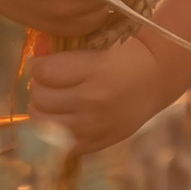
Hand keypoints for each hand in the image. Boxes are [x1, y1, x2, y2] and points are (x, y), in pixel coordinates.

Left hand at [26, 26, 190, 154]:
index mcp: (96, 72)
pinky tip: (60, 118)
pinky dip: (51, 130)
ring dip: (42, 108)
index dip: (40, 64)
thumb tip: (36, 50)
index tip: (47, 63)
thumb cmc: (123, 56)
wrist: (154, 80)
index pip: (43, 71)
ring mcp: (91, 127)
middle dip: (40, 86)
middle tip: (50, 82)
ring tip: (53, 100)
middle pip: (39, 96)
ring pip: (40, 120)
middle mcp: (92, 102)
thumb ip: (63, 49)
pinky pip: (52, 142)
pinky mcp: (92, 144)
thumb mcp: (97, 45)